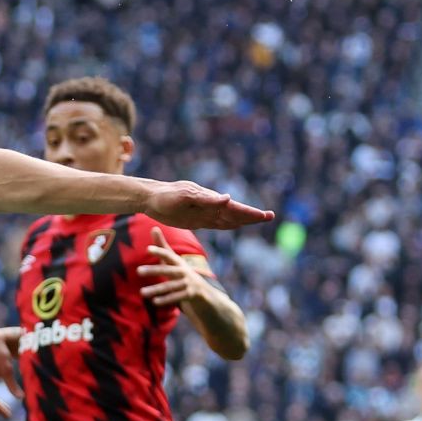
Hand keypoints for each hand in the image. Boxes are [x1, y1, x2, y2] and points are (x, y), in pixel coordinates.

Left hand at [137, 227, 212, 307]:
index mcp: (178, 262)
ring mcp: (188, 283)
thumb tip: (153, 227)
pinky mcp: (191, 295)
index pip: (168, 255)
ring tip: (142, 292)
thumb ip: (162, 246)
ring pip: (170, 286)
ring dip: (156, 290)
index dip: (159, 251)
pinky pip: (177, 297)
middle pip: (168, 270)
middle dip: (154, 270)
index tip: (148, 249)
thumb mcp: (173, 260)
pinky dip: (166, 300)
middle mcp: (184, 271)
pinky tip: (155, 302)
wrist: (204, 293)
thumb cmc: (182, 273)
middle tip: (138, 271)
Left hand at [144, 180, 273, 231]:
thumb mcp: (186, 196)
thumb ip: (207, 200)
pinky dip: (228, 224)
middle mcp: (210, 206)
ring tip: (259, 219)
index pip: (235, 208)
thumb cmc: (167, 196)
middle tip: (270, 216)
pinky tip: (236, 224)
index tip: (265, 215)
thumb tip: (228, 198)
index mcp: (210, 200)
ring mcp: (205, 213)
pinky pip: (217, 223)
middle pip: (236, 213)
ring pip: (229, 218)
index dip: (250, 213)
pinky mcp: (197, 219)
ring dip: (243, 220)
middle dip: (252, 216)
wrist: (151, 198)